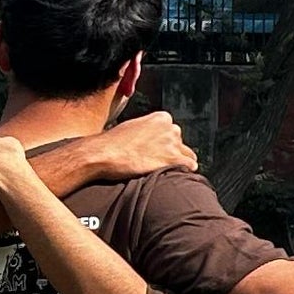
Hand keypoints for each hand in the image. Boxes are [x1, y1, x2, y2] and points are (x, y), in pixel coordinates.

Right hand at [44, 111, 199, 185]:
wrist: (103, 153)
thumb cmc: (112, 143)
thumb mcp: (132, 127)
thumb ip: (147, 130)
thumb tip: (151, 139)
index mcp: (162, 117)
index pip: (173, 131)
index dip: (166, 143)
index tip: (157, 151)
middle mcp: (170, 128)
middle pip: (181, 143)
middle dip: (173, 152)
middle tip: (158, 162)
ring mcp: (173, 143)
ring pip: (188, 155)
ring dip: (180, 163)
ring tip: (167, 171)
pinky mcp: (173, 159)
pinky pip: (190, 166)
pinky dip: (184, 171)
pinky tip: (175, 175)